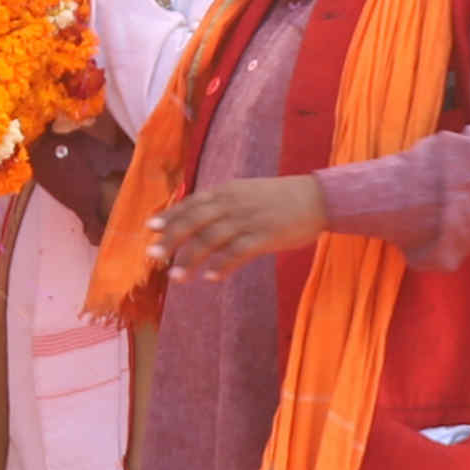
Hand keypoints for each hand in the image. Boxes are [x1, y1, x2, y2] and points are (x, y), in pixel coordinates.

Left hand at [148, 174, 330, 282]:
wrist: (318, 197)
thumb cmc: (280, 198)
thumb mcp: (246, 192)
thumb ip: (223, 203)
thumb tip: (197, 218)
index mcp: (227, 191)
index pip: (191, 204)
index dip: (170, 216)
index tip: (151, 229)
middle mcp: (233, 204)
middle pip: (194, 221)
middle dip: (171, 239)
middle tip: (154, 257)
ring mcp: (249, 220)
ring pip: (211, 239)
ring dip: (191, 259)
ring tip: (177, 278)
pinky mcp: (265, 236)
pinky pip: (238, 252)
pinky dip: (222, 265)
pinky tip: (210, 277)